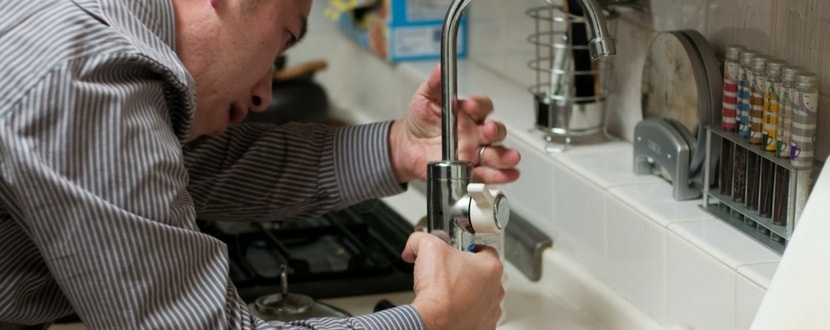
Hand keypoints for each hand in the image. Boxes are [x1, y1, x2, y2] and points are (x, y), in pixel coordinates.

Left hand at [389, 65, 520, 182]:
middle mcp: (476, 132)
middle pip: (495, 131)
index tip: (468, 106)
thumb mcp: (425, 98)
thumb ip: (435, 84)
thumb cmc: (421, 121)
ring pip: (497, 153)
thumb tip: (440, 67)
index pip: (482, 106)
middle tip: (487, 131)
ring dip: (505, 156)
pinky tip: (508, 174)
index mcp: (468, 113)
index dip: (478, 106)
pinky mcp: (471, 170)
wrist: (408, 147)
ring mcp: (475, 152)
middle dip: (494, 131)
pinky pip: (489, 174)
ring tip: (510, 157)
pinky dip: (501, 175)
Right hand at [402, 232, 504, 329]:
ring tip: (449, 292)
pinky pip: (476, 315)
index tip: (457, 252)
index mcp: (490, 267)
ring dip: (467, 293)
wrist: (433, 322)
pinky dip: (465, 312)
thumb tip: (415, 243)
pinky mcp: (483, 326)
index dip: (467, 248)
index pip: (485, 249)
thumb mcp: (427, 247)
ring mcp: (491, 310)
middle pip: (483, 274)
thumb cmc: (438, 291)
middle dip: (466, 271)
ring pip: (481, 296)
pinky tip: (451, 309)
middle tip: (448, 272)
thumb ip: (422, 239)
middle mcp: (495, 289)